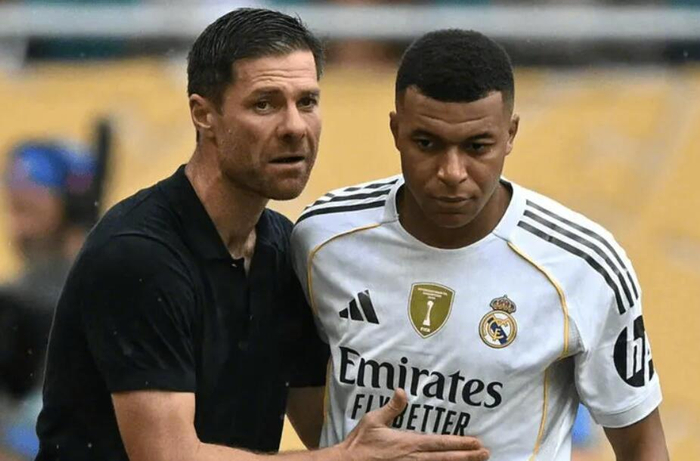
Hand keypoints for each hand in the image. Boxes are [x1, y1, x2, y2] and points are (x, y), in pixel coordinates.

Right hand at [338, 388, 488, 460]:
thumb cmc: (360, 442)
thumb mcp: (374, 420)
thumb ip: (391, 407)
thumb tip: (402, 390)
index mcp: (409, 442)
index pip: (440, 443)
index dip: (460, 442)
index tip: (477, 442)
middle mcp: (414, 458)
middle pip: (447, 458)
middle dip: (468, 456)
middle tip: (486, 453)